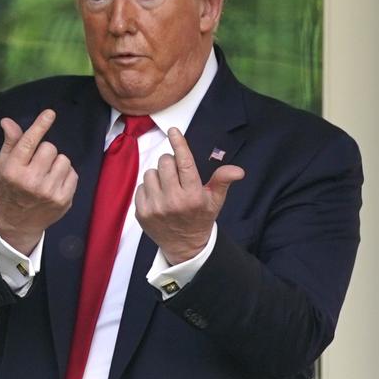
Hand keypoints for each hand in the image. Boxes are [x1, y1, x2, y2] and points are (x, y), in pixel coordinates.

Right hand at [0, 109, 77, 254]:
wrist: (18, 223)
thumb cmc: (9, 189)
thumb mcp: (3, 166)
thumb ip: (10, 143)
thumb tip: (8, 121)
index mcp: (13, 171)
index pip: (29, 142)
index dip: (40, 125)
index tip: (50, 113)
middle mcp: (31, 181)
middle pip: (50, 148)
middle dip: (45, 152)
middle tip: (37, 164)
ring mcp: (49, 192)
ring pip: (64, 159)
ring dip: (56, 163)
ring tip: (46, 175)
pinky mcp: (63, 200)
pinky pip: (73, 173)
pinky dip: (65, 175)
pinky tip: (54, 184)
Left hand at [135, 127, 243, 264]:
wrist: (185, 247)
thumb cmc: (201, 219)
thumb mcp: (215, 201)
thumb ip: (223, 181)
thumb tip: (238, 170)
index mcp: (193, 196)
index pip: (184, 162)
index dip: (179, 144)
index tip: (174, 131)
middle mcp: (173, 201)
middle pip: (165, 162)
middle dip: (171, 163)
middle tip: (177, 176)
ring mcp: (155, 208)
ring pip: (151, 173)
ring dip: (159, 176)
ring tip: (168, 189)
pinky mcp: (142, 213)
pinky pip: (141, 187)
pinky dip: (149, 189)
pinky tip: (158, 199)